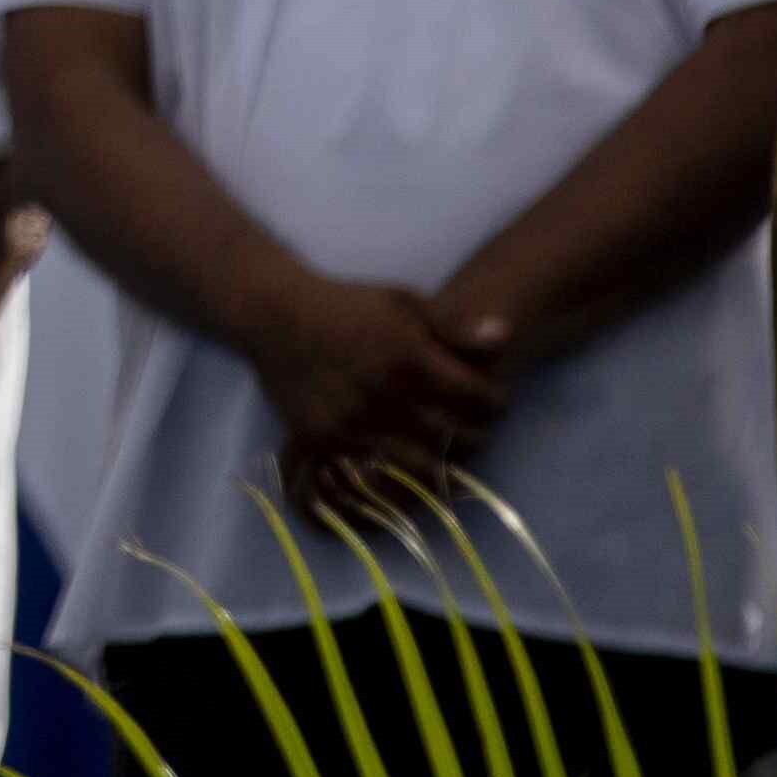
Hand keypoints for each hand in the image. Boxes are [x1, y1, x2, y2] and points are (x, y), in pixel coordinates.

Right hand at [241, 272, 505, 525]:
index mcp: (408, 355)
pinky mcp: (326, 440)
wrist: (273, 314)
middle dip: (477, 437)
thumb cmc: (345, 304)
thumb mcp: (402, 301)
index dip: (496, 403)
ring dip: (443, 465)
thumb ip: (454, 325)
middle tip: (478, 432)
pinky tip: (407, 465)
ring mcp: (353, 421)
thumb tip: (504, 336)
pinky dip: (399, 476)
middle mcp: (384, 393)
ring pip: (420, 466)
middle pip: (455, 437)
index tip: (495, 402)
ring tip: (448, 455)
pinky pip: (376, 473)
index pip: (477, 398)